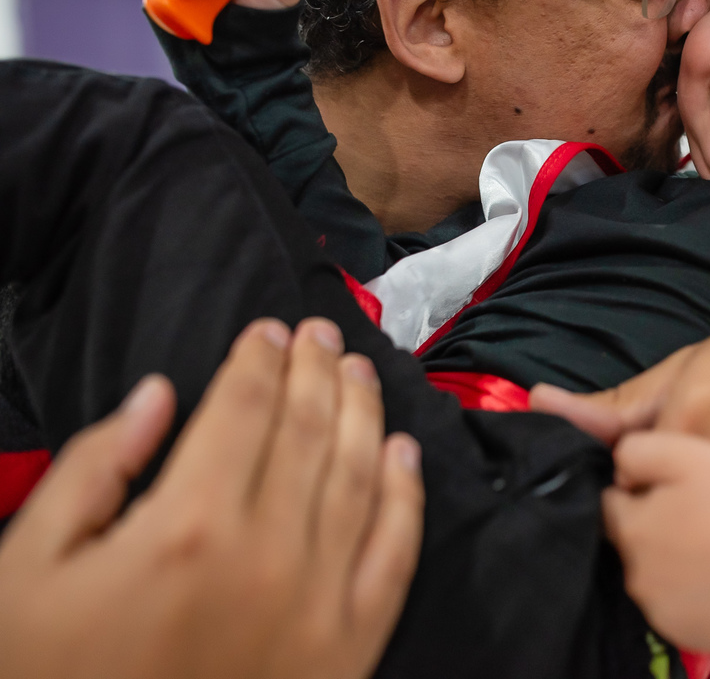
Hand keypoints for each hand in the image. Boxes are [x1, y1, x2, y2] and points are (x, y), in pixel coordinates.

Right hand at [0, 318, 423, 678]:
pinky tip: (403, 453)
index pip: (243, 409)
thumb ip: (92, 470)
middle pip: (308, 430)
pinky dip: (405, 496)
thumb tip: (159, 396)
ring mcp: (318, 605)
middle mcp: (266, 555)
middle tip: (321, 334)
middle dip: (316, 371)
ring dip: (364, 413)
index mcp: (186, 527)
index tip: (269, 331)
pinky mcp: (350, 650)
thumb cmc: (46, 677)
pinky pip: (395, 555)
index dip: (259, 360)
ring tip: (360, 372)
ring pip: (359, 477)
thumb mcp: (27, 569)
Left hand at [604, 431, 709, 651]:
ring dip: (670, 561)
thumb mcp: (690, 453)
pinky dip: (689, 593)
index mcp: (631, 529)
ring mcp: (660, 610)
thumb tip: (618, 472)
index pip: (610, 503)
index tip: (676, 490)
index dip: (640, 490)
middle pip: (630, 541)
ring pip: (651, 575)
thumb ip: (638, 451)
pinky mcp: (685, 633)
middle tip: (701, 516)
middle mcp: (635, 576)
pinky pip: (675, 606)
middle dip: (653, 526)